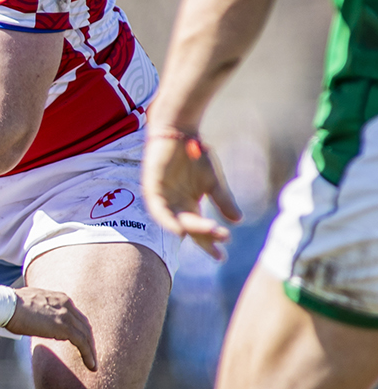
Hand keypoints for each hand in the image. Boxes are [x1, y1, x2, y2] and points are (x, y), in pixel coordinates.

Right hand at [5, 287, 96, 371]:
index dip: (80, 330)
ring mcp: (67, 315)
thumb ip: (40, 311)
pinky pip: (82, 343)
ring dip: (91, 351)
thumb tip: (37, 320)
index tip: (80, 342)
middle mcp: (67, 304)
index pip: (76, 316)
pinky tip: (90, 366)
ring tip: (93, 365)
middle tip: (90, 355)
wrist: (6, 305)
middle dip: (89, 341)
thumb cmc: (10, 306)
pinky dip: (89, 355)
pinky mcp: (64, 327)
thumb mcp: (30, 305)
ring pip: (87, 335)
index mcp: (60, 298)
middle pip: (85, 325)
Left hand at [142, 126, 241, 260]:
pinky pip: (158, 210)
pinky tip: (178, 229)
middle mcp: (175, 206)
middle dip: (204, 236)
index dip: (209, 242)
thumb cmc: (195, 155)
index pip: (199, 229)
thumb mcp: (213, 181)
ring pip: (176, 220)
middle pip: (189, 227)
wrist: (180, 132)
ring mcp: (163, 198)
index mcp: (188, 205)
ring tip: (210, 232)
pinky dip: (167, 220)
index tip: (222, 256)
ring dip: (192, 227)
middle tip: (220, 245)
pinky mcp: (152, 189)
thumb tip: (237, 221)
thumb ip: (222, 201)